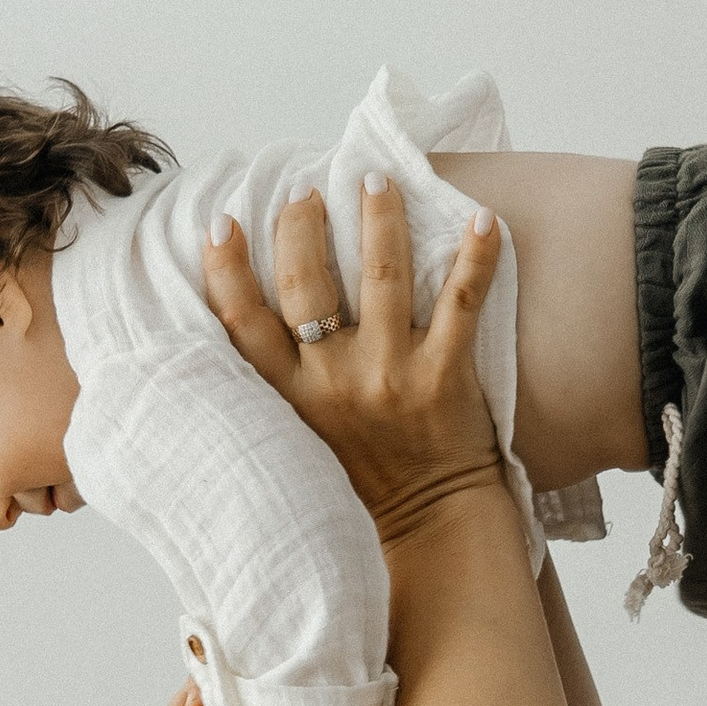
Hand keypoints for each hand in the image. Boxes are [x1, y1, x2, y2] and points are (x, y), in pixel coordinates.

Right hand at [201, 176, 503, 543]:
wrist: (429, 525)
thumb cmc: (361, 477)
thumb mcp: (299, 435)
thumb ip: (280, 382)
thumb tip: (259, 316)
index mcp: (290, 396)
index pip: (243, 323)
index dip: (226, 270)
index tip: (223, 223)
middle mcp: (334, 381)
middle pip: (306, 283)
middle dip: (302, 226)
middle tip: (308, 191)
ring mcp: (389, 374)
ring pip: (381, 275)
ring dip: (379, 217)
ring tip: (377, 180)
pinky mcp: (444, 377)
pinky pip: (461, 304)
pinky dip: (476, 259)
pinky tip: (483, 218)